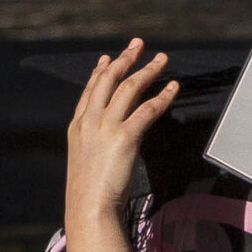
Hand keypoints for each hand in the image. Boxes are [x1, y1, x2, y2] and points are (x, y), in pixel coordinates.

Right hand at [64, 40, 175, 224]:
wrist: (88, 206)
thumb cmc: (91, 192)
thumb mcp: (88, 161)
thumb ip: (98, 145)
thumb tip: (114, 141)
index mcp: (77, 127)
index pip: (89, 91)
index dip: (99, 72)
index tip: (107, 58)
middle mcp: (89, 121)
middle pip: (107, 81)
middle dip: (124, 60)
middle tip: (137, 45)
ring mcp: (105, 127)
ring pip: (128, 89)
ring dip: (147, 70)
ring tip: (162, 59)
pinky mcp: (124, 136)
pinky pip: (147, 109)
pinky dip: (162, 96)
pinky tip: (173, 87)